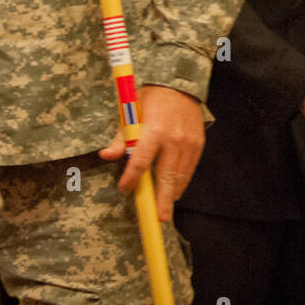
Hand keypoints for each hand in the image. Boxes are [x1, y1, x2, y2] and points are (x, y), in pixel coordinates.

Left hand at [99, 85, 204, 221]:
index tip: (125, 189)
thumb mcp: (131, 112)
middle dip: (162, 199)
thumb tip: (105, 156)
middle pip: (167, 176)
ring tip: (165, 209)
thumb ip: (120, 137)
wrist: (181, 85)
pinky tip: (175, 191)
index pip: (141, 161)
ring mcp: (188, 143)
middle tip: (159, 219)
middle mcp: (173, 140)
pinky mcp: (198, 144)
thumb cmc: (151, 98)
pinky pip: (189, 169)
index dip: (132, 178)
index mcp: (154, 131)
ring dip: (172, 194)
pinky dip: (182, 182)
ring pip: (180, 176)